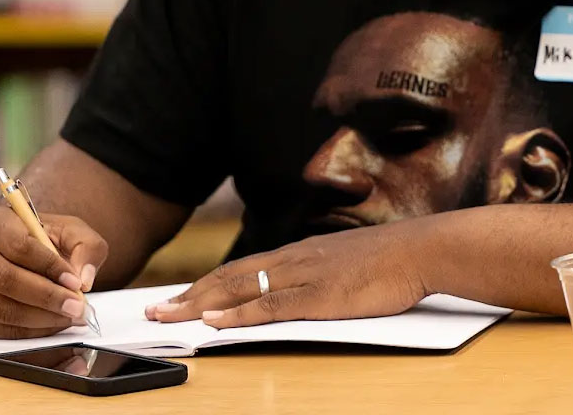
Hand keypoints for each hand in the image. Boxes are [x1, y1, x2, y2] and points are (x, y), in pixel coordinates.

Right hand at [0, 206, 107, 338]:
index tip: (76, 283)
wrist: (24, 255)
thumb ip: (86, 247)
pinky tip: (50, 326)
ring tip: (69, 318)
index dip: (49, 267)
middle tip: (76, 307)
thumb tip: (84, 278)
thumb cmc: (46, 240)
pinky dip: (26, 333)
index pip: (19, 246)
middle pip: (6, 280)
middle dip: (46, 297)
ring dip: (40, 319)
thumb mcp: (71, 231)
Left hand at [146, 222, 429, 328]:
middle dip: (189, 295)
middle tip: (155, 311)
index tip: (177, 298)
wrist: (417, 249)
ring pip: (239, 289)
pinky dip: (238, 314)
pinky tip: (215, 322)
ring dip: (199, 303)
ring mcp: (302, 276)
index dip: (204, 285)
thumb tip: (293, 293)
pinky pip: (269, 306)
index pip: (239, 269)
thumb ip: (315, 275)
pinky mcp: (317, 296)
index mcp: (296, 254)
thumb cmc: (387, 260)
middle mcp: (291, 260)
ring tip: (168, 316)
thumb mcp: (342, 265)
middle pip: (229, 278)